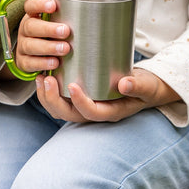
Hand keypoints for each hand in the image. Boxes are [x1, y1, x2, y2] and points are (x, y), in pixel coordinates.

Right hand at [0, 0, 70, 79]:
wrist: (37, 57)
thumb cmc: (52, 36)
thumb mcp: (57, 24)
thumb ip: (66, 18)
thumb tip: (91, 14)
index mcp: (32, 16)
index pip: (31, 5)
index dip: (39, 5)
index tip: (53, 6)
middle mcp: (25, 30)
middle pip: (31, 26)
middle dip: (48, 29)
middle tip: (65, 31)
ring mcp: (22, 46)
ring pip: (30, 46)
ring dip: (48, 47)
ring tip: (64, 49)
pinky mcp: (23, 62)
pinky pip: (29, 63)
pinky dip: (42, 64)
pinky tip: (54, 63)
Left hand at [35, 68, 181, 121]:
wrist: (146, 88)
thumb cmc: (147, 87)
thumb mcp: (148, 86)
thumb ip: (139, 86)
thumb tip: (125, 84)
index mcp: (110, 112)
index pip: (91, 113)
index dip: (79, 102)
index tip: (72, 85)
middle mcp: (94, 112)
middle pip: (68, 114)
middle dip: (53, 99)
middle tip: (47, 79)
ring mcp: (85, 106)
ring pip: (60, 109)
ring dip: (47, 96)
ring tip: (40, 78)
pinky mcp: (79, 98)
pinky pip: (60, 100)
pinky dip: (49, 91)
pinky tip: (44, 75)